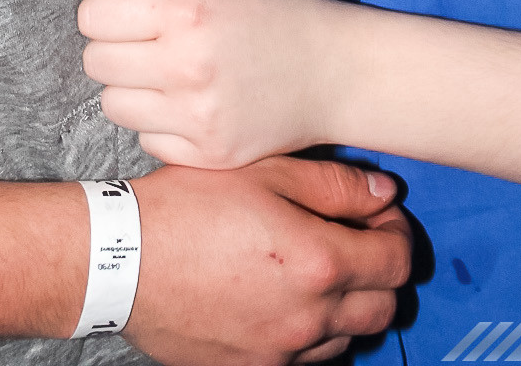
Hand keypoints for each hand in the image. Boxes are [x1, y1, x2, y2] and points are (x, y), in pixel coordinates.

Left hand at [79, 0, 342, 167]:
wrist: (336, 74)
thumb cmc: (280, 11)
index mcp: (189, 11)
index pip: (93, 15)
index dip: (108, 8)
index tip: (134, 10)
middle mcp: (187, 67)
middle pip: (95, 61)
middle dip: (115, 46)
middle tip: (153, 41)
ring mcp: (196, 118)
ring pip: (113, 105)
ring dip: (131, 87)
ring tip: (171, 73)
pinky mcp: (205, 155)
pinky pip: (144, 139)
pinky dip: (158, 123)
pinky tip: (191, 103)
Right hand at [127, 157, 408, 364]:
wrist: (123, 260)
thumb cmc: (187, 207)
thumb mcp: (263, 172)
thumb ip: (333, 184)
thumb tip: (383, 194)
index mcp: (319, 263)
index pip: (397, 262)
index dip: (397, 233)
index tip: (379, 216)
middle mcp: (308, 318)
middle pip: (383, 307)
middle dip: (381, 270)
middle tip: (356, 238)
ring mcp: (281, 351)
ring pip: (348, 337)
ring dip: (347, 303)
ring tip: (315, 265)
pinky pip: (307, 358)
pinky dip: (311, 329)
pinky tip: (283, 294)